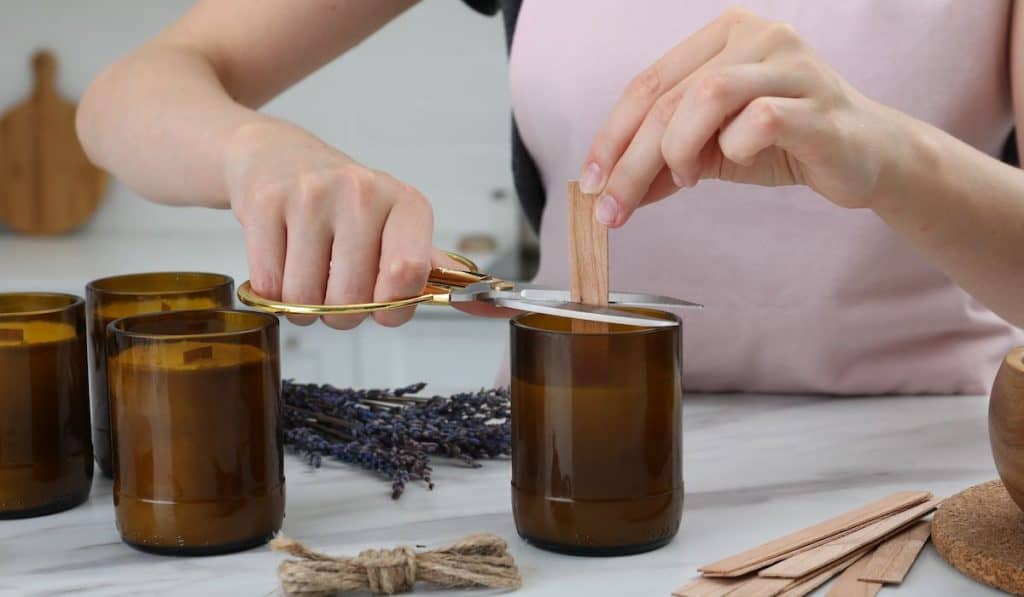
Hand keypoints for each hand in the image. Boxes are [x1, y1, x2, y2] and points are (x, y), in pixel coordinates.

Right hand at [224, 119, 437, 328]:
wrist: (276, 156)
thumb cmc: (345, 204)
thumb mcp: (396, 227)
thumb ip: (435, 271)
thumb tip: (494, 307)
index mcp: (405, 204)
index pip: (408, 274)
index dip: (392, 309)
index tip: (383, 308)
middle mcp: (362, 193)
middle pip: (352, 299)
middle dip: (342, 314)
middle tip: (336, 290)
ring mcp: (312, 195)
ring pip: (306, 299)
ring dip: (304, 308)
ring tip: (308, 278)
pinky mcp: (265, 203)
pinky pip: (269, 286)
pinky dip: (273, 294)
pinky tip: (282, 265)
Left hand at [580, 8, 905, 226]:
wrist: (866, 157)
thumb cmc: (784, 142)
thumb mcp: (712, 150)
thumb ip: (663, 162)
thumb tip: (608, 194)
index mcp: (724, 36)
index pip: (648, 82)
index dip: (611, 135)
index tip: (590, 182)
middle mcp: (757, 36)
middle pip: (668, 97)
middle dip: (630, 160)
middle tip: (612, 208)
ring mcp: (791, 64)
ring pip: (705, 97)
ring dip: (678, 150)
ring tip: (685, 179)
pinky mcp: (817, 103)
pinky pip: (757, 120)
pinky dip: (733, 149)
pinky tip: (736, 162)